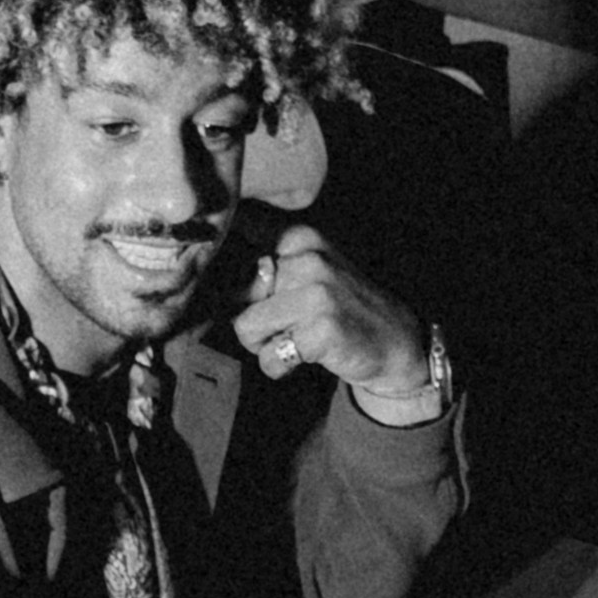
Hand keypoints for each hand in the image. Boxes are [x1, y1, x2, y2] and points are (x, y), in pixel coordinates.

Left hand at [229, 222, 432, 412]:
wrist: (394, 342)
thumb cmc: (342, 310)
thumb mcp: (310, 271)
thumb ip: (267, 263)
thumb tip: (203, 267)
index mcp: (300, 236)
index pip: (240, 230)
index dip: (218, 259)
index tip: (215, 270)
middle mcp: (307, 257)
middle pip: (235, 293)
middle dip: (252, 318)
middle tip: (286, 325)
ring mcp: (315, 292)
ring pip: (245, 327)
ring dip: (263, 345)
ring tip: (294, 341)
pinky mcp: (320, 329)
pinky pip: (269, 358)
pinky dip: (280, 367)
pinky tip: (306, 356)